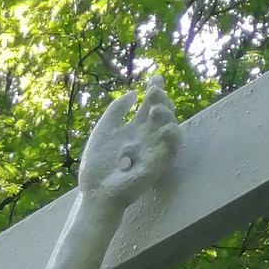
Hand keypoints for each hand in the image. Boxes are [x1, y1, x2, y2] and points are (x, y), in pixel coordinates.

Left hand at [76, 74, 177, 214]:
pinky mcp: (158, 164)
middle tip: (152, 92)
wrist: (96, 192)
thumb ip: (117, 110)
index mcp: (135, 129)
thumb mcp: (104, 129)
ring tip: (154, 109)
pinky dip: (172, 136)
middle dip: (161, 98)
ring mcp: (154, 150)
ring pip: (172, 126)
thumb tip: (134, 93)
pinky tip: (163, 129)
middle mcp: (147, 138)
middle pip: (163, 112)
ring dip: (167, 113)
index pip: (149, 105)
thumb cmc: (97, 165)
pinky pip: (173, 148)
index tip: (155, 76)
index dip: (154, 89)